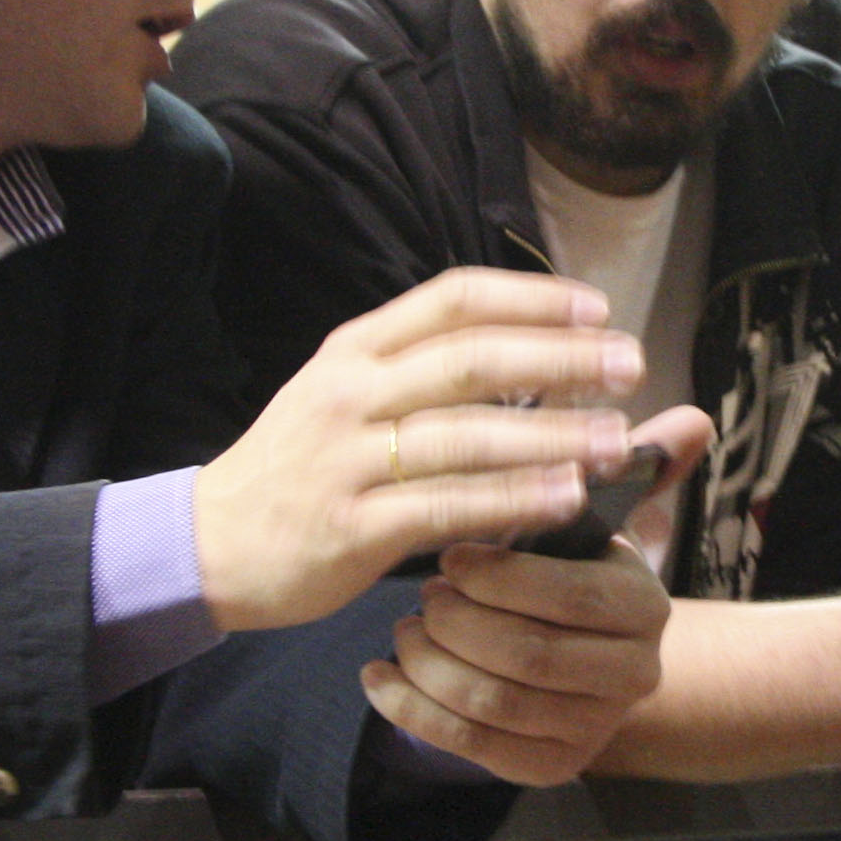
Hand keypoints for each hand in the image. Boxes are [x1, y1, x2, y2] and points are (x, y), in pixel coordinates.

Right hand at [195, 268, 640, 631]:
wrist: (209, 542)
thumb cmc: (299, 466)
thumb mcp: (345, 394)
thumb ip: (422, 371)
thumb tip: (530, 350)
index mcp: (356, 350)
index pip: (453, 300)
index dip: (532, 299)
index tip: (598, 310)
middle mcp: (352, 392)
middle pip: (472, 359)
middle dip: (561, 359)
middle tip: (631, 363)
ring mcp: (348, 459)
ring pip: (467, 434)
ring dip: (553, 435)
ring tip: (619, 438)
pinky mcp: (352, 526)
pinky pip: (447, 507)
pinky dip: (513, 500)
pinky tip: (567, 498)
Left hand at [365, 407, 714, 784]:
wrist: (592, 662)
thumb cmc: (575, 574)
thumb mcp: (600, 523)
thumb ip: (635, 469)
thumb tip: (691, 417)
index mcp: (646, 610)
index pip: (572, 598)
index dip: (500, 578)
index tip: (450, 555)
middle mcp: (631, 676)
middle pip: (528, 656)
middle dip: (459, 624)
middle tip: (422, 594)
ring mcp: (591, 728)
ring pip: (494, 702)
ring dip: (432, 665)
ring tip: (402, 631)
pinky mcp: (548, 766)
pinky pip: (470, 746)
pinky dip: (412, 712)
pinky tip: (378, 679)